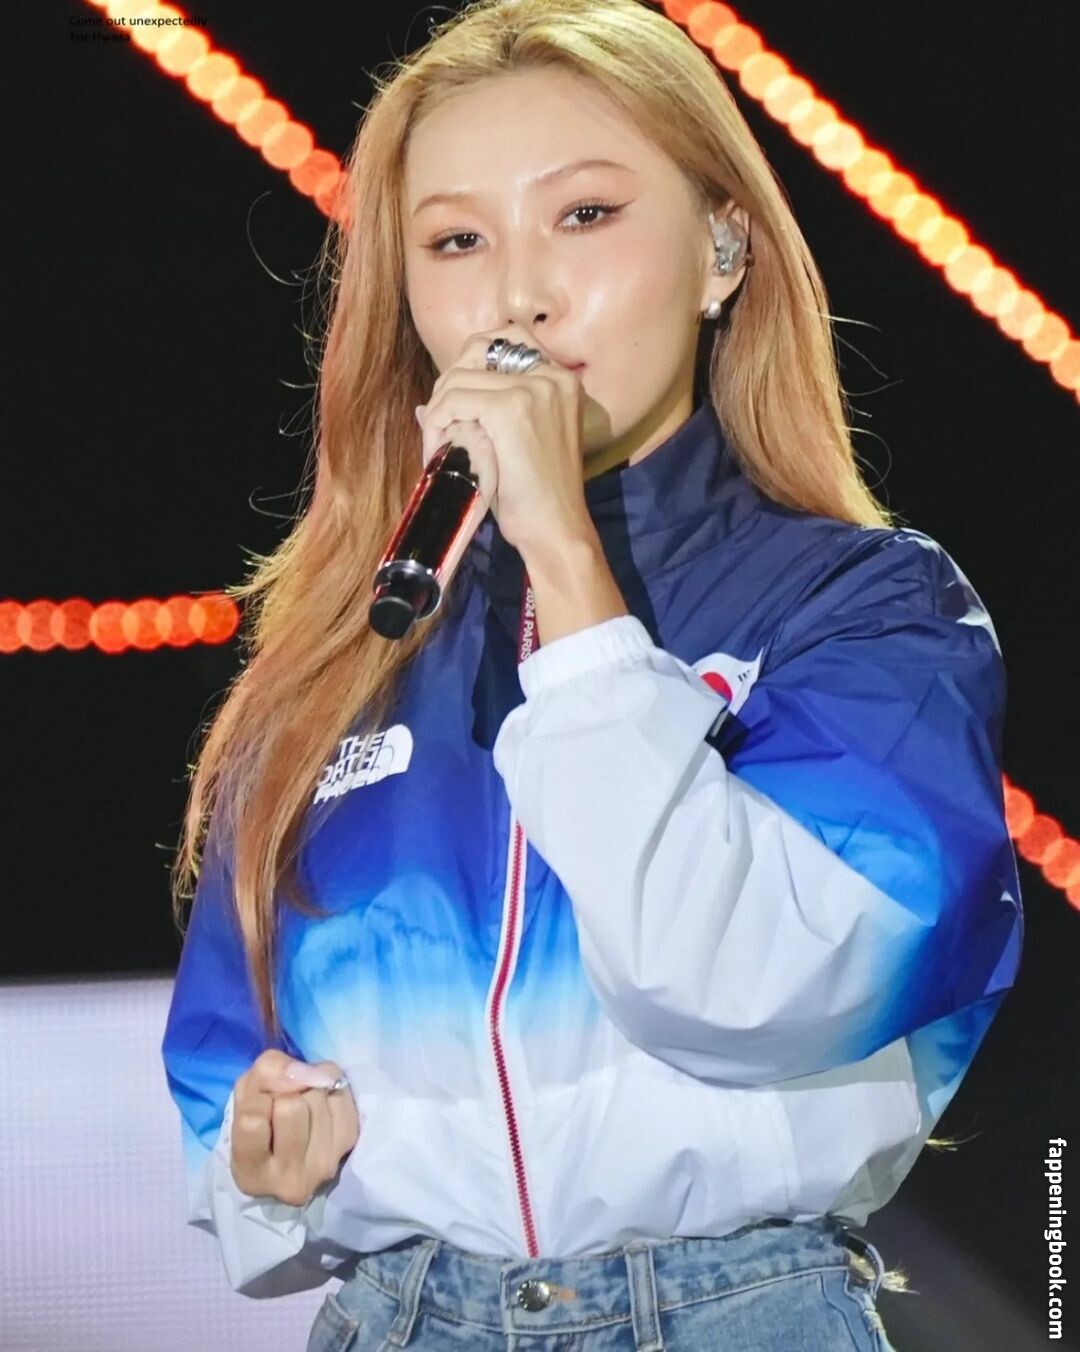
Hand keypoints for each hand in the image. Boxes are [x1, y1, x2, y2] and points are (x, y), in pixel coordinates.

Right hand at [229, 1049, 359, 1207]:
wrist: (300, 1144)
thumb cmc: (261, 1120)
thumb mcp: (246, 1096)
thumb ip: (265, 1074)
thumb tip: (303, 1072)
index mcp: (251, 1173)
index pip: (252, 1122)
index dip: (256, 1099)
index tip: (260, 1104)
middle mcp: (289, 1178)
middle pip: (290, 1105)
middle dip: (284, 1091)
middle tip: (281, 1101)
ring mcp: (323, 1163)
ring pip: (316, 1094)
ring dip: (307, 1085)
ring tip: (301, 1101)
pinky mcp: (348, 1141)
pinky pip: (339, 1088)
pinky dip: (328, 1082)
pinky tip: (321, 1100)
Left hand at [416, 324, 594, 557]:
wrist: (555, 529)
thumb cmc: (537, 496)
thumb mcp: (515, 444)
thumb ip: (484, 414)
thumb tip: (425, 407)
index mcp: (561, 378)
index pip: (504, 340)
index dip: (470, 366)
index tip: (457, 405)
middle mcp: (552, 375)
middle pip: (477, 351)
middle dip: (449, 386)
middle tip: (439, 427)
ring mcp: (533, 388)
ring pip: (459, 379)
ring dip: (439, 411)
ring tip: (437, 446)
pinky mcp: (510, 407)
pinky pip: (454, 400)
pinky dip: (438, 424)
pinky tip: (437, 451)